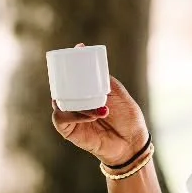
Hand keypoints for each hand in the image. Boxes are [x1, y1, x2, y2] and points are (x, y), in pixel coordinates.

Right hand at [51, 49, 148, 164]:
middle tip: (77, 73)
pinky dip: (76, 115)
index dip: (71, 62)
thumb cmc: (126, 118)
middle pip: (60, 86)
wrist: (131, 143)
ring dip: (79, 101)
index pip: (72, 76)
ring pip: (60, 101)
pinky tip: (92, 116)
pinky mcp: (68, 130)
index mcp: (85, 92)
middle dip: (65, 78)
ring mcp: (70, 115)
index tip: (78, 49)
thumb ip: (103, 78)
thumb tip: (87, 55)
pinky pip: (61, 117)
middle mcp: (75, 102)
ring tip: (102, 108)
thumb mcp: (116, 92)